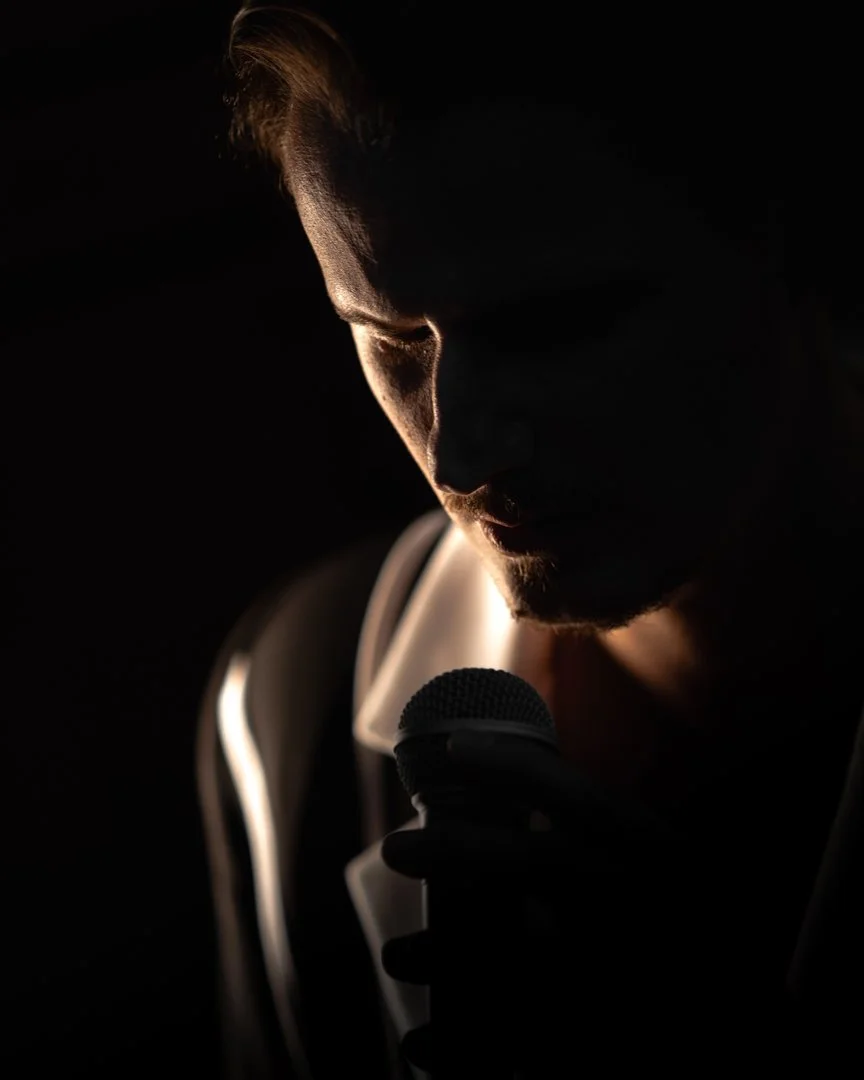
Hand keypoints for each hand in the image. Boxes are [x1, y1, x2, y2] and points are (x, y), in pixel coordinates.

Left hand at [380, 731, 734, 1075]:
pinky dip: (466, 1050)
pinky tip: (417, 1045)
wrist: (747, 1029)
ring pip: (526, 962)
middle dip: (466, 850)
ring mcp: (636, 981)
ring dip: (449, 957)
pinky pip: (529, 1047)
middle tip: (393, 847)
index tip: (449, 750)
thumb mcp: (673, 877)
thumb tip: (524, 811)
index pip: (589, 800)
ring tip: (392, 954)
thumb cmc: (699, 937)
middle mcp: (652, 911)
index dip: (516, 769)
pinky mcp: (613, 1045)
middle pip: (548, 867)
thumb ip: (615, 847)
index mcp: (668, 861)